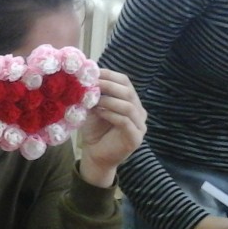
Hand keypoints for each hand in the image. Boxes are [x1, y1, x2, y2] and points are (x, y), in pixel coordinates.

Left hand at [77, 69, 146, 187]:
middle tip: (92, 83)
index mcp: (131, 101)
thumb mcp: (93, 108)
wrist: (95, 156)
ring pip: (128, 106)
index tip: (93, 72)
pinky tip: (99, 112)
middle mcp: (139, 112)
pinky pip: (125, 122)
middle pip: (128, 91)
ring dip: (109, 100)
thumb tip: (87, 76)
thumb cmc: (95, 131)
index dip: (110, 75)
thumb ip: (94, 94)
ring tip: (93, 99)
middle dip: (108, 85)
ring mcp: (140, 126)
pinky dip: (111, 114)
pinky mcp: (136, 138)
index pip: (125, 81)